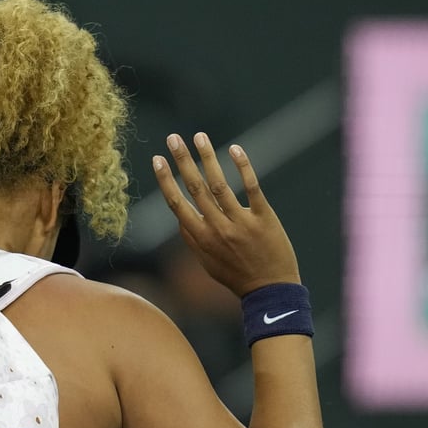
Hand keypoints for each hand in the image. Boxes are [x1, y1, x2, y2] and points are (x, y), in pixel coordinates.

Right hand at [152, 132, 300, 297]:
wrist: (270, 290)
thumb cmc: (235, 276)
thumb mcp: (206, 262)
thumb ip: (192, 238)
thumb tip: (179, 214)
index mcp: (201, 239)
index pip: (177, 204)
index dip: (166, 180)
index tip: (157, 159)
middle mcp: (218, 229)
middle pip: (196, 189)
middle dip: (182, 161)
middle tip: (173, 138)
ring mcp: (241, 223)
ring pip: (220, 184)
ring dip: (208, 158)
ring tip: (199, 136)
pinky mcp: (264, 218)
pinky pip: (251, 188)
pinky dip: (243, 167)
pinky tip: (234, 149)